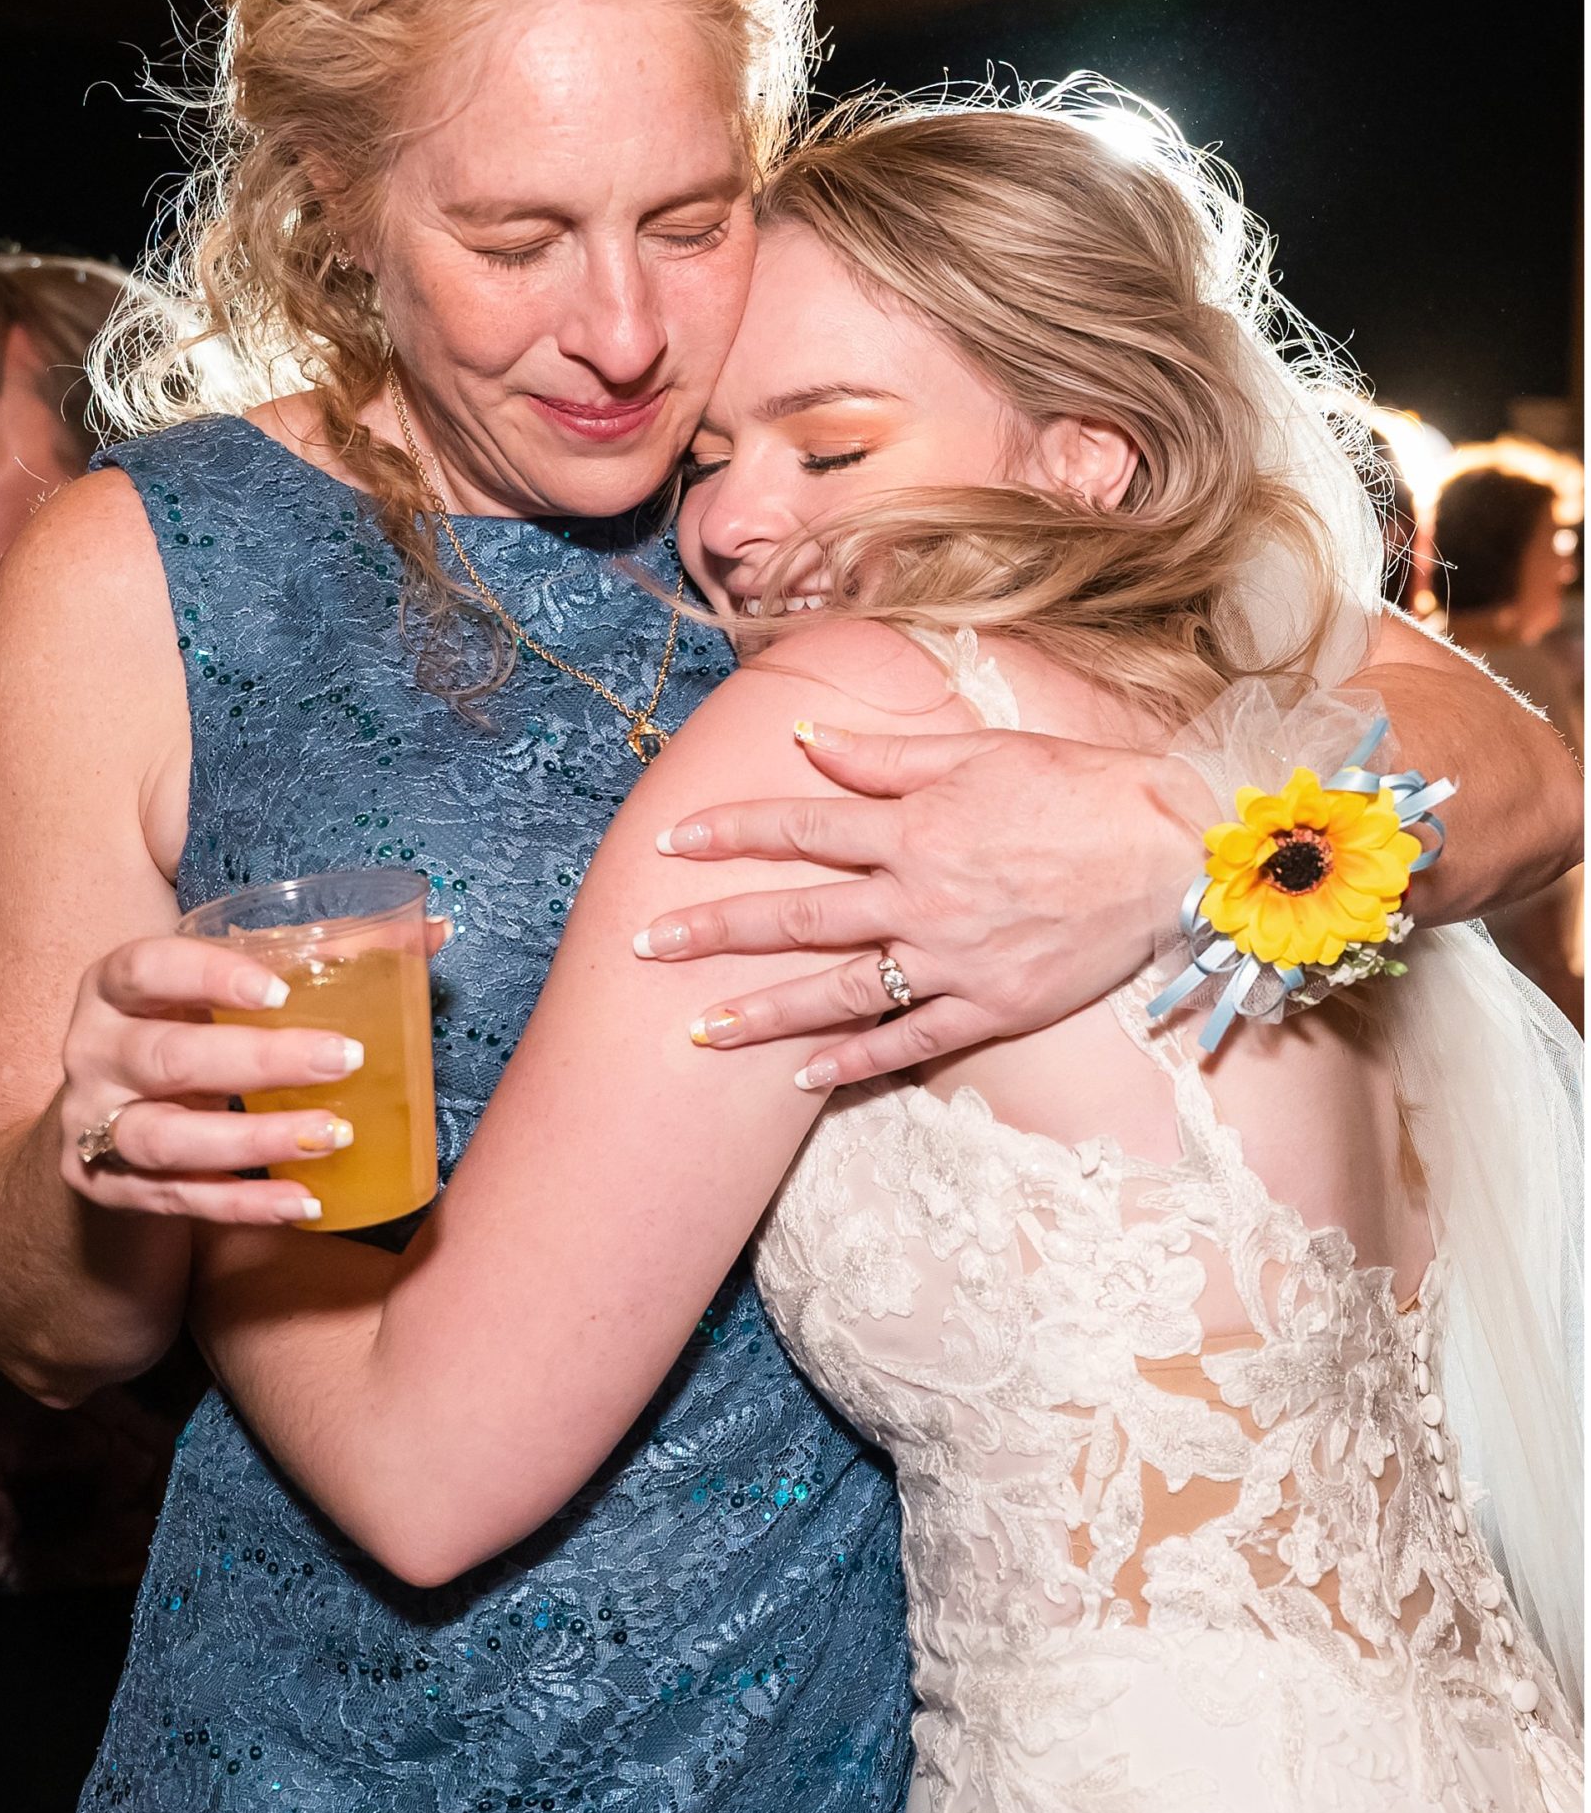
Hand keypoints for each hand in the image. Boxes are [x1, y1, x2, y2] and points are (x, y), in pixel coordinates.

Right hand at [57, 932, 372, 1223]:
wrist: (104, 1116)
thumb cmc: (186, 1030)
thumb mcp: (220, 991)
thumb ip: (316, 958)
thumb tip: (433, 930)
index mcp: (114, 989)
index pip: (146, 969)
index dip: (208, 976)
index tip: (280, 992)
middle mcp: (92, 1053)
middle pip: (167, 1058)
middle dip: (260, 1062)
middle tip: (345, 1061)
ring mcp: (93, 1125)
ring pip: (166, 1138)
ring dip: (255, 1140)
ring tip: (333, 1135)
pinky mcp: (110, 1187)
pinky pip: (180, 1199)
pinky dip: (246, 1204)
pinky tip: (307, 1202)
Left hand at [634, 722, 1204, 1086]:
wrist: (1167, 851)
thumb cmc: (1076, 787)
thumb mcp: (977, 750)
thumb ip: (882, 752)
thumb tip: (801, 736)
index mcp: (913, 825)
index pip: (798, 828)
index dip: (728, 833)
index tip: (669, 842)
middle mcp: (919, 895)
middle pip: (795, 916)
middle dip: (713, 930)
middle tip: (646, 945)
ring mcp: (951, 958)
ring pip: (837, 991)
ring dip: (762, 1012)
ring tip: (700, 1031)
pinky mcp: (990, 1005)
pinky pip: (908, 1040)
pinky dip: (855, 1061)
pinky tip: (803, 1076)